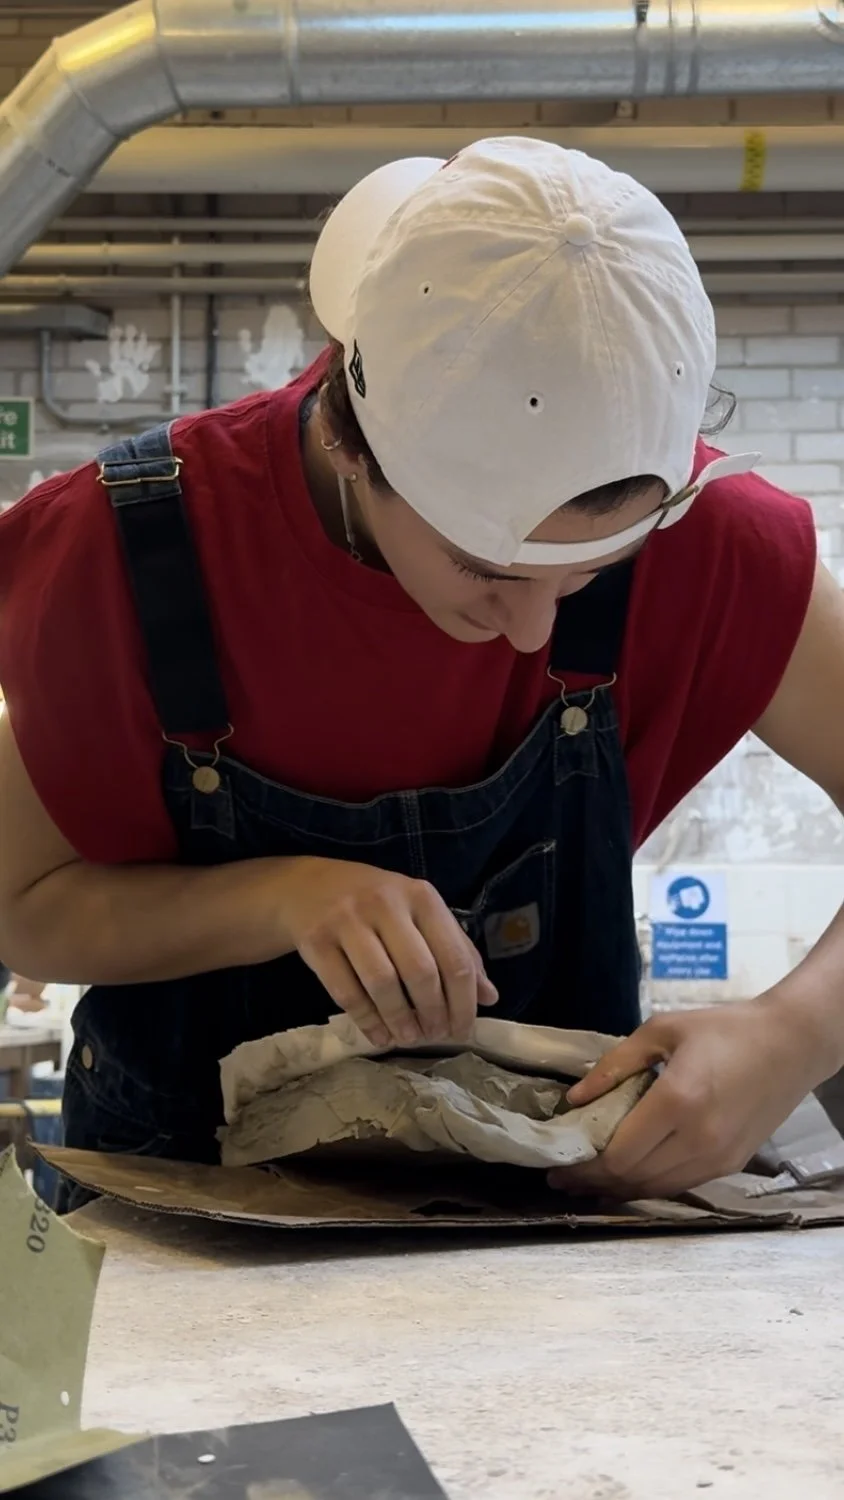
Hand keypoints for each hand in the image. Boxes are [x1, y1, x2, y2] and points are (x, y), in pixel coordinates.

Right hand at [281, 857, 497, 1048]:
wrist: (307, 886)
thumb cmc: (376, 903)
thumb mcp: (419, 913)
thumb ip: (456, 949)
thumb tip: (489, 997)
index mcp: (421, 896)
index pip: (454, 956)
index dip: (464, 1001)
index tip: (464, 1029)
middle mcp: (385, 904)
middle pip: (420, 971)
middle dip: (433, 1013)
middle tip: (435, 1036)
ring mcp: (347, 921)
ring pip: (382, 983)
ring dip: (400, 1019)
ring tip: (409, 1038)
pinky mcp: (316, 941)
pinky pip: (345, 992)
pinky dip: (366, 1021)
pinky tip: (379, 1036)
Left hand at [547, 995, 831, 1200]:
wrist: (789, 1044)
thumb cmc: (722, 1029)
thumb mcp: (661, 1031)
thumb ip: (614, 1065)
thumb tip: (573, 1099)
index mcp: (678, 1100)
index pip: (619, 1155)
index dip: (584, 1168)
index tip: (556, 1168)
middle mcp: (698, 1138)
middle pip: (634, 1177)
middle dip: (593, 1182)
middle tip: (564, 1178)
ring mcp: (717, 1157)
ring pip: (656, 1188)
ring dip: (619, 1189)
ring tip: (588, 1183)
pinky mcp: (730, 1164)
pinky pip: (680, 1184)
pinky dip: (649, 1185)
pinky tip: (628, 1178)